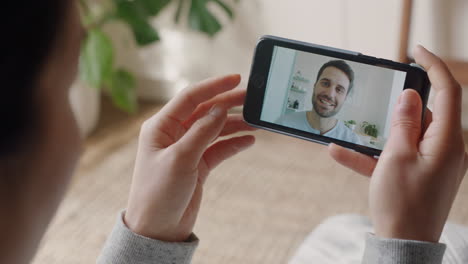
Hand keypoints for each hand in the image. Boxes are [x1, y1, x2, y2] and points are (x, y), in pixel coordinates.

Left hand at [124, 74, 255, 241]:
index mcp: (161, 126)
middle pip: (205, 111)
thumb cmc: (158, 194)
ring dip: (234, 124)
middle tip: (253, 98)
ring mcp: (186, 149)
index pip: (190, 97)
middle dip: (228, 104)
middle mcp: (173, 134)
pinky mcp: (197, 165)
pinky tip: (248, 140)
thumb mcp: (180, 159)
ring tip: (256, 122)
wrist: (158, 229)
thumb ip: (202, 132)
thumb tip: (220, 108)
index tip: (235, 78)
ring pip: (214, 129)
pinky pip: (218, 148)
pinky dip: (233, 143)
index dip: (213, 86)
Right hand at [328, 46, 467, 241]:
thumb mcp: (396, 158)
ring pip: (407, 134)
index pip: (447, 92)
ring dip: (382, 130)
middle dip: (401, 102)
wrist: (403, 245)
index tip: (414, 50)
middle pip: (426, 112)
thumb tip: (410, 95)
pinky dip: (374, 153)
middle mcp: (445, 149)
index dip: (433, 66)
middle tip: (382, 91)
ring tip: (358, 126)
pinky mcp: (418, 174)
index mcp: (447, 141)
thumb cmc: (402, 203)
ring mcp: (432, 162)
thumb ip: (403, 124)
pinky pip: (396, 156)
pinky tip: (339, 152)